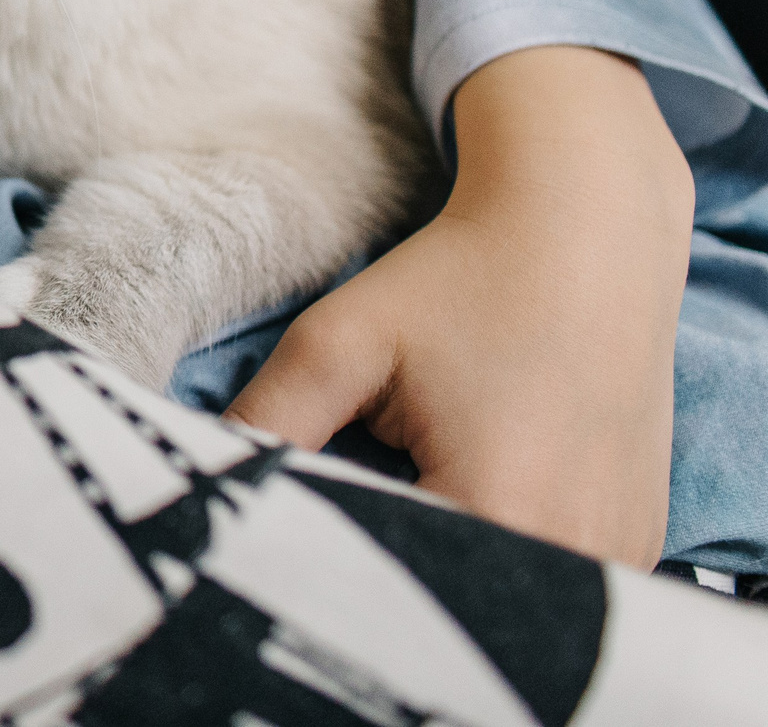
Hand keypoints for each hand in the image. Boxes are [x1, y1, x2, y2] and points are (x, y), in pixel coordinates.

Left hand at [225, 46, 690, 565]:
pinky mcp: (635, 540)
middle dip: (384, 573)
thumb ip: (268, 420)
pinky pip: (556, 582)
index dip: (331, 563)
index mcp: (503, 509)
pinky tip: (470, 494)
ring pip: (503, 602)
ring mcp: (620, 551)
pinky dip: (503, 558)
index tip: (298, 520)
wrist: (584, 231)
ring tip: (413, 487)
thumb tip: (203, 488)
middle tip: (352, 501)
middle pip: (446, 607)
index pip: (389, 589)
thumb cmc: (460, 280)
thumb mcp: (341, 342)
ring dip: (446, 571)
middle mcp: (578, 549)